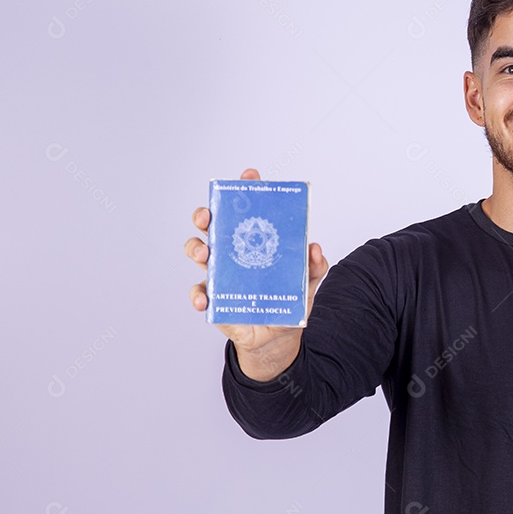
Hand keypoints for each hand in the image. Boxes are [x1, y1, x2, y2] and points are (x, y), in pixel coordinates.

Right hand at [185, 167, 328, 379]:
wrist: (278, 338)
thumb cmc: (289, 301)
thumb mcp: (308, 282)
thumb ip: (315, 266)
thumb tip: (314, 248)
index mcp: (255, 241)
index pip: (248, 210)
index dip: (246, 189)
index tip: (249, 175)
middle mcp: (233, 252)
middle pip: (212, 225)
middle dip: (206, 215)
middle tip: (209, 216)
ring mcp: (221, 274)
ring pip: (199, 252)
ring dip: (197, 249)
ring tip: (205, 255)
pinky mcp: (214, 299)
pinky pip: (199, 293)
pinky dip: (199, 296)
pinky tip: (206, 301)